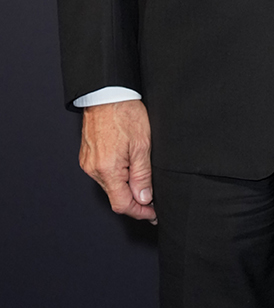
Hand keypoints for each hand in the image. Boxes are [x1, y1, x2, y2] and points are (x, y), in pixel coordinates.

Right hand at [79, 99, 156, 222]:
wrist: (107, 94)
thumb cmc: (125, 113)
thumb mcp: (142, 145)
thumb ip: (142, 175)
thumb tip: (144, 199)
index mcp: (107, 169)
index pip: (122, 204)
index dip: (140, 211)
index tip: (153, 213)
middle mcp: (94, 169)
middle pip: (115, 196)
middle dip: (135, 200)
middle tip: (153, 199)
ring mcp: (88, 163)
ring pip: (110, 186)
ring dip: (126, 187)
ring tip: (143, 179)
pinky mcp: (87, 156)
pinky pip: (104, 174)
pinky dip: (117, 176)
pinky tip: (129, 168)